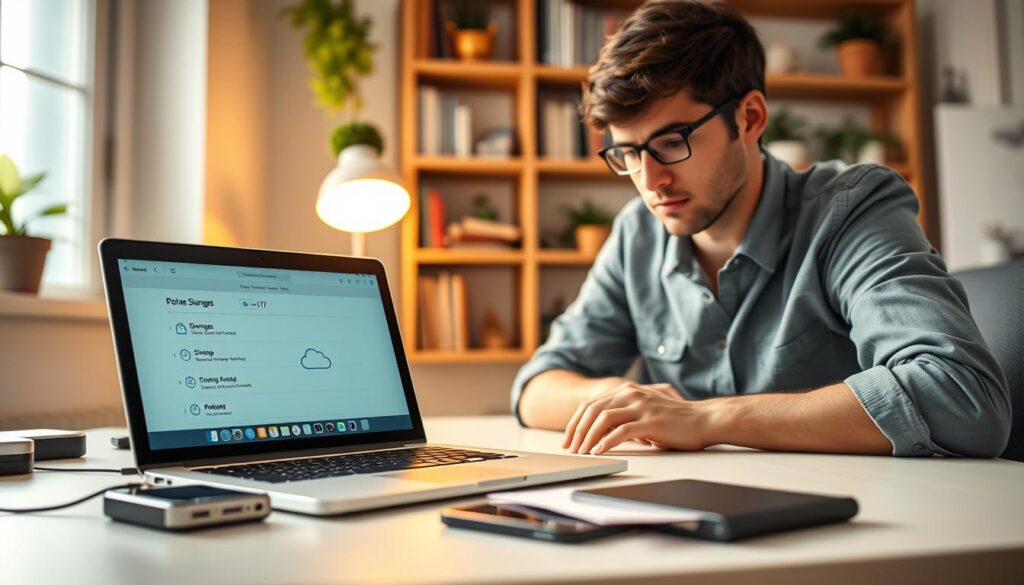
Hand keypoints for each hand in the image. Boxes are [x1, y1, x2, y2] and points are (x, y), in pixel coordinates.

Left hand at [562, 382, 712, 454]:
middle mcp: (631, 394)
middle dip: (577, 430)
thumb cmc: (675, 421)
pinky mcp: (651, 421)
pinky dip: (607, 442)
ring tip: (582, 452)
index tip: (568, 439)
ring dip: (588, 437)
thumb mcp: (644, 413)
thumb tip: (600, 433)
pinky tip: (599, 452)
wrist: (704, 420)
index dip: (575, 422)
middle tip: (570, 448)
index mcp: (627, 391)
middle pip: (593, 410)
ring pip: (604, 419)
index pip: (591, 404)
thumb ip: (624, 417)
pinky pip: (622, 431)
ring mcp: (641, 406)